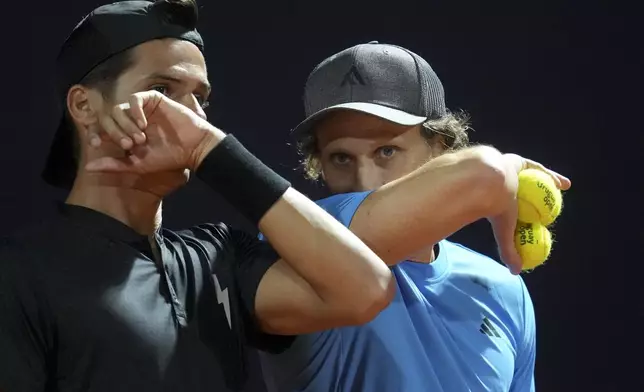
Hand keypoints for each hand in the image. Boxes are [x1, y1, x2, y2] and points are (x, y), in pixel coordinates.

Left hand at [85, 91, 224, 173]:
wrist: (192, 147)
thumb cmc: (167, 157)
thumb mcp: (137, 164)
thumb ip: (114, 165)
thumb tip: (87, 168)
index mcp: (125, 133)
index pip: (102, 128)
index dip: (96, 134)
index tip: (97, 144)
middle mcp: (130, 119)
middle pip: (108, 118)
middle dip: (115, 132)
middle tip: (131, 145)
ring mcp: (142, 108)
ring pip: (119, 108)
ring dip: (125, 124)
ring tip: (141, 138)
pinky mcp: (153, 99)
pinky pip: (135, 98)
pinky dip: (135, 111)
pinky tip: (143, 124)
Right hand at [488, 154, 570, 273]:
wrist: (486, 182)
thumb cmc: (494, 207)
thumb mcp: (505, 231)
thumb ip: (508, 249)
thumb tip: (515, 272)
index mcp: (498, 201)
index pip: (517, 209)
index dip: (530, 214)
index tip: (541, 221)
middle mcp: (503, 186)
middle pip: (526, 192)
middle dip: (540, 196)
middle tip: (553, 205)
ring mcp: (509, 172)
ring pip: (533, 179)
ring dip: (549, 184)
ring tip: (563, 190)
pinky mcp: (516, 162)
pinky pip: (538, 169)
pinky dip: (552, 176)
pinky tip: (565, 184)